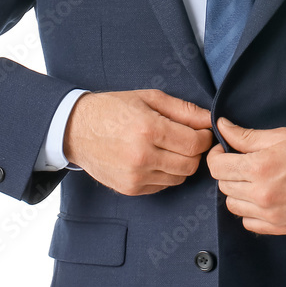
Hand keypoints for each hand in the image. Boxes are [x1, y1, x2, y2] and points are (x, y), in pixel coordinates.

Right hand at [63, 89, 213, 195]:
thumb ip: (183, 109)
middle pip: (190, 164)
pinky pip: (163, 186)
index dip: (205, 137)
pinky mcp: (130, 188)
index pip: (194, 143)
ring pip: (179, 178)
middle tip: (188, 139)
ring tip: (169, 147)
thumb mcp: (149, 98)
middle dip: (195, 152)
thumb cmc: (114, 109)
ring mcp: (135, 176)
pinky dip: (166, 174)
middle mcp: (142, 156)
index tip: (202, 131)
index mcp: (149, 129)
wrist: (76, 129)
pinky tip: (155, 158)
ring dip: (181, 164)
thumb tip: (209, 119)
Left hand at [206, 118, 285, 234]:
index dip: (216, 156)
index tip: (223, 151)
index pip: (217, 167)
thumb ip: (246, 136)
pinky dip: (250, 211)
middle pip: (223, 185)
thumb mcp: (280, 136)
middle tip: (242, 162)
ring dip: (237, 192)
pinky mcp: (279, 228)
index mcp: (259, 167)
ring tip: (253, 180)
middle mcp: (261, 194)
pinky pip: (248, 222)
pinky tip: (262, 197)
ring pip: (233, 206)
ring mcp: (269, 214)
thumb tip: (222, 127)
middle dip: (228, 171)